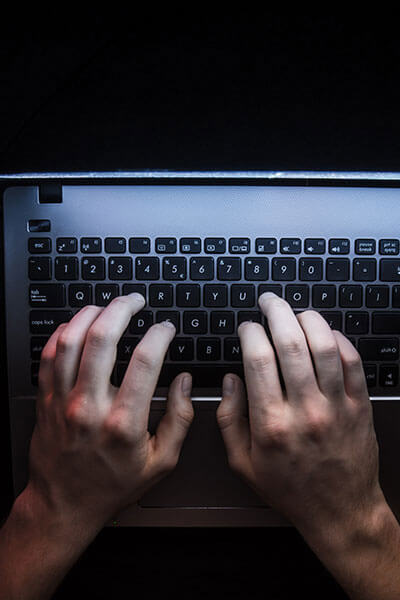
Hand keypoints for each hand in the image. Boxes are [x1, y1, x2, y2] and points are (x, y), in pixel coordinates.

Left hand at [26, 293, 192, 527]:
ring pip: (71, 341)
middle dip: (122, 309)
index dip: (159, 334)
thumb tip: (184, 382)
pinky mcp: (46, 400)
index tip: (165, 328)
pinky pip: (48, 355)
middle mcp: (90, 407)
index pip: (145, 361)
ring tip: (107, 305)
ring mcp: (63, 402)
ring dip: (90, 314)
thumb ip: (180, 420)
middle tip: (135, 300)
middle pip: (103, 339)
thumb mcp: (161, 463)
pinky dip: (62, 332)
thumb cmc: (112, 485)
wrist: (64, 504)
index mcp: (124, 423)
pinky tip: (76, 325)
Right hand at [217, 291, 385, 537]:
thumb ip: (229, 419)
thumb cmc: (291, 488)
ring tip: (296, 312)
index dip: (250, 332)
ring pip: (324, 346)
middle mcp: (305, 410)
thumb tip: (229, 381)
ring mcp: (336, 406)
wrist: (339, 510)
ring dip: (308, 319)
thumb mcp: (243, 463)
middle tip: (269, 301)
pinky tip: (326, 333)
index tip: (247, 328)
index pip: (258, 358)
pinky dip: (339, 339)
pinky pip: (353, 361)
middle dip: (276, 311)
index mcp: (271, 423)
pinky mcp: (360, 406)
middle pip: (291, 343)